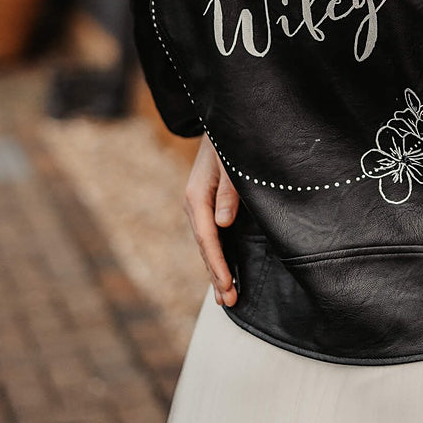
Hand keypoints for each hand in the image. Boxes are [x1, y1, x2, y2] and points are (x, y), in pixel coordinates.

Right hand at [184, 134, 239, 305]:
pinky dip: (217, 255)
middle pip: (205, 247)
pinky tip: (222, 271)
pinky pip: (211, 236)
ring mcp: (198, 206)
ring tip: (226, 296)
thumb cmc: (227, 139)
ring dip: (216, 270)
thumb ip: (228, 191)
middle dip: (217, 275)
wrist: (221, 120)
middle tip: (230, 302)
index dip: (219, 264)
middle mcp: (193, 204)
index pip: (208, 238)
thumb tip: (223, 223)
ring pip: (207, 245)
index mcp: (195, 196)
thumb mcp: (230, 161)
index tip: (228, 286)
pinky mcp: (206, 204)